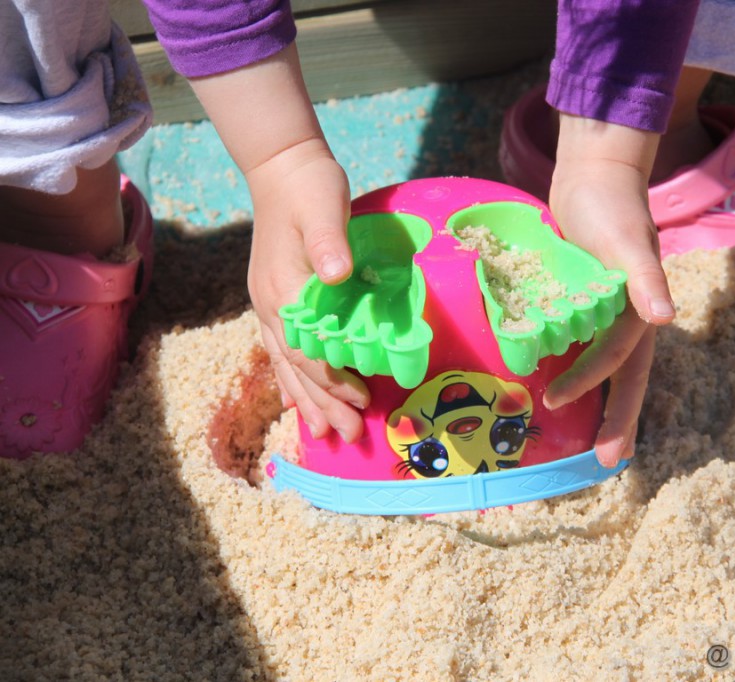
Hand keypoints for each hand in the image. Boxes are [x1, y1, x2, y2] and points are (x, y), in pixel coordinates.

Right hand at [245, 139, 369, 440]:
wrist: (282, 168)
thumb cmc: (309, 188)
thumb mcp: (324, 207)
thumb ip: (330, 242)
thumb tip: (336, 276)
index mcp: (282, 290)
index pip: (308, 350)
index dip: (333, 379)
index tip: (362, 400)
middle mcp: (270, 305)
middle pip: (297, 368)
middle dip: (323, 404)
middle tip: (350, 437)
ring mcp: (270, 304)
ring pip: (288, 365)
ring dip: (308, 400)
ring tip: (324, 433)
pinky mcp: (277, 299)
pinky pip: (282, 351)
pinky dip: (291, 378)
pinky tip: (297, 399)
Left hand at [544, 114, 674, 466]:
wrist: (595, 173)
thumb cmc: (613, 205)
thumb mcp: (629, 241)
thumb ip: (646, 279)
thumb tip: (666, 318)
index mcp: (640, 311)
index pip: (620, 362)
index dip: (592, 385)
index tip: (558, 404)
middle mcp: (628, 317)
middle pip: (625, 378)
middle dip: (617, 420)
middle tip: (605, 462)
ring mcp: (608, 310)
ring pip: (606, 365)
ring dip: (599, 399)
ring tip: (587, 434)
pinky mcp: (588, 300)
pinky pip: (584, 341)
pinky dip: (576, 363)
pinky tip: (558, 379)